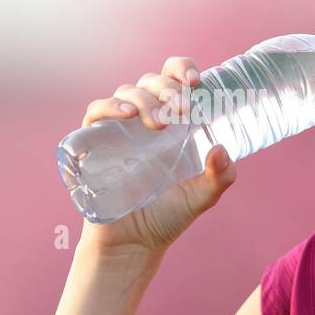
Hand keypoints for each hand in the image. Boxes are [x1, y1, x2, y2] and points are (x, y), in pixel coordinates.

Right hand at [76, 56, 235, 256]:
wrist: (133, 245)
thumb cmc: (168, 216)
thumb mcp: (201, 196)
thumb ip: (220, 176)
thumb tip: (222, 150)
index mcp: (172, 120)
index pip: (174, 79)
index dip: (183, 69)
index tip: (196, 82)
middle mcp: (144, 118)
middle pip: (152, 82)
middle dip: (168, 89)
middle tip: (182, 110)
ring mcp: (117, 128)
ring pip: (127, 93)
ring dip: (144, 99)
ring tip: (159, 122)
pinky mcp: (93, 142)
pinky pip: (95, 111)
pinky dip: (108, 107)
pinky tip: (126, 115)